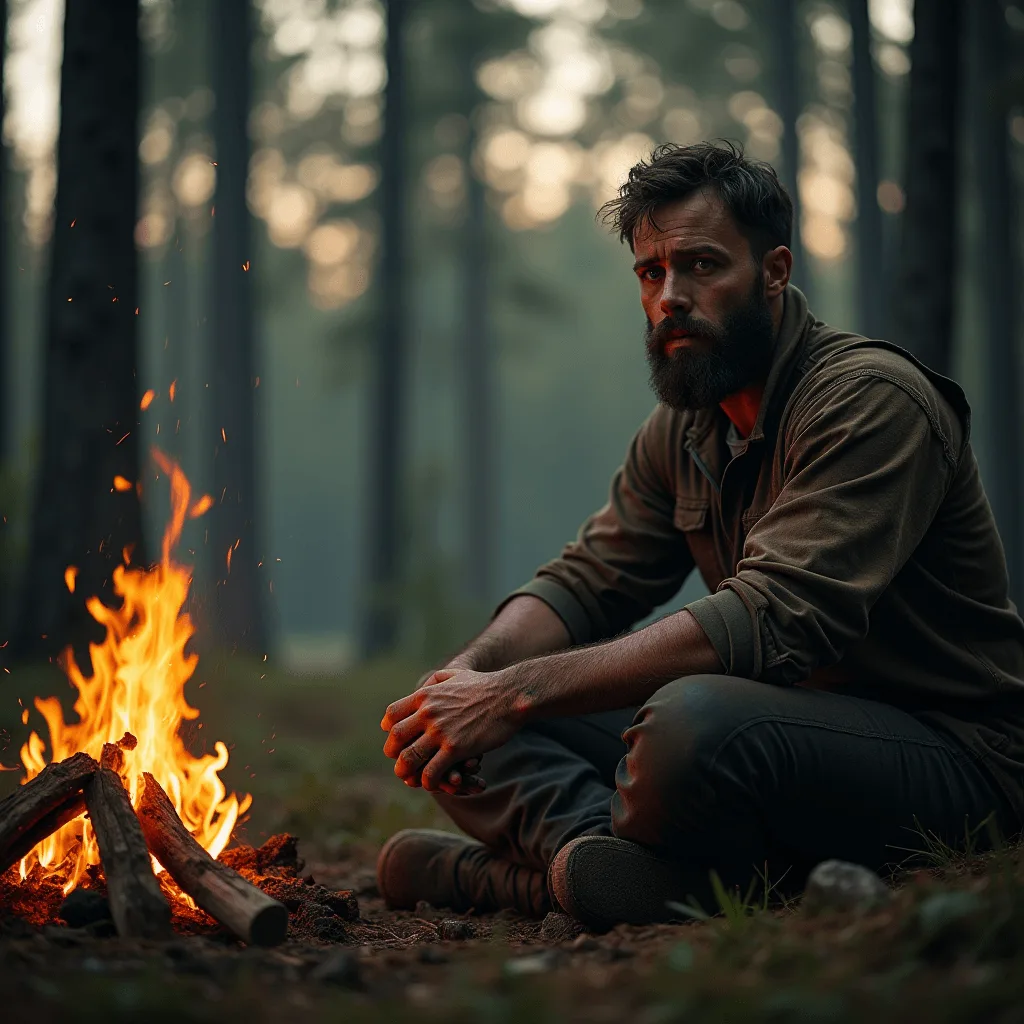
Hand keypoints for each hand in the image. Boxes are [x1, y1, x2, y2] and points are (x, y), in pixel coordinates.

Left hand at [381, 668, 522, 791]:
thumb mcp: (456, 674)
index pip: (392, 714)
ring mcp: (441, 731)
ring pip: (409, 758)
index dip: (390, 730)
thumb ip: (436, 680)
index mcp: (426, 695)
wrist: (509, 695)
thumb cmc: (485, 685)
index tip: (396, 738)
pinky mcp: (456, 748)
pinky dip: (428, 781)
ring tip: (411, 778)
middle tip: (400, 762)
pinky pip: (432, 771)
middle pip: (396, 738)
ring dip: (406, 771)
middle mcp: (428, 712)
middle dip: (393, 753)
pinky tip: (433, 782)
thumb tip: (422, 687)